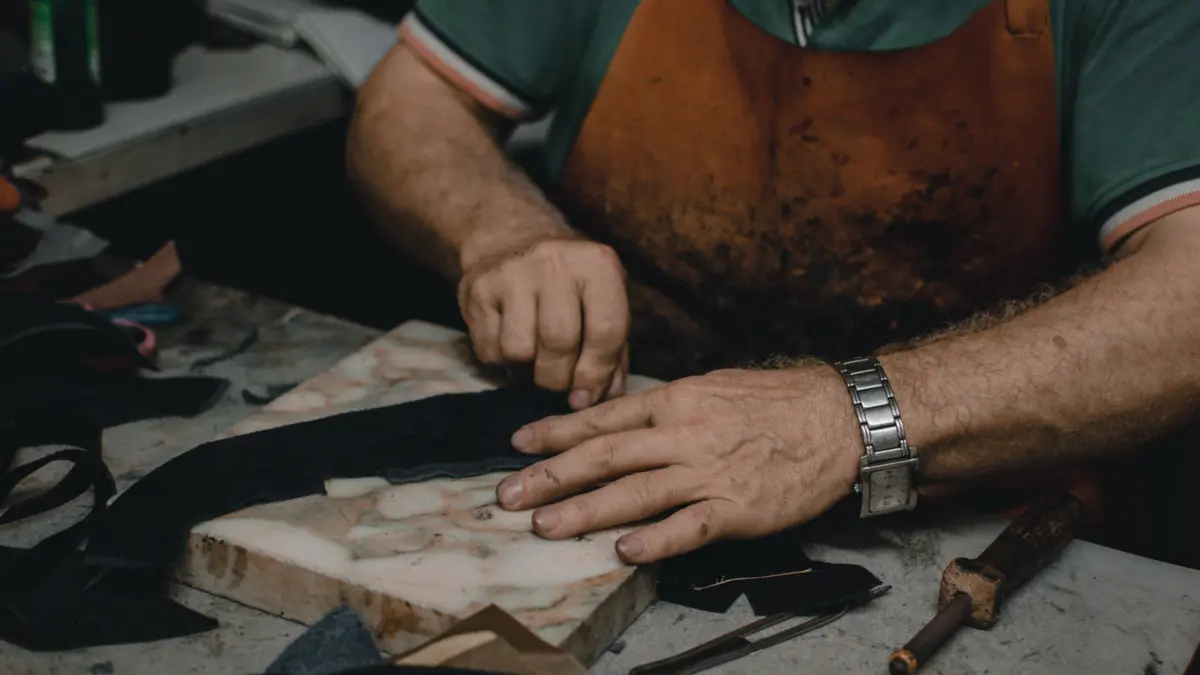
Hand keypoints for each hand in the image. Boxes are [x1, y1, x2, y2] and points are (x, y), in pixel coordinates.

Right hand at [458, 235, 629, 408]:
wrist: (511, 238)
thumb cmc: (570, 285)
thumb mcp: (602, 304)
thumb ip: (611, 354)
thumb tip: (600, 400)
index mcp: (597, 263)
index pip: (605, 330)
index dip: (597, 373)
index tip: (586, 396)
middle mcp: (554, 262)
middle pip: (559, 343)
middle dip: (559, 379)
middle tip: (557, 384)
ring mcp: (511, 272)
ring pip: (519, 351)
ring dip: (527, 372)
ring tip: (534, 362)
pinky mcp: (477, 288)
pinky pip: (490, 350)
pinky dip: (503, 363)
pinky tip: (511, 346)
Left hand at [495, 367, 863, 562]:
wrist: (840, 418)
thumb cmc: (777, 402)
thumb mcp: (713, 387)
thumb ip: (667, 408)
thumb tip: (622, 420)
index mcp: (677, 401)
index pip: (604, 418)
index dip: (557, 432)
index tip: (519, 444)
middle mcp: (684, 434)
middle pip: (605, 456)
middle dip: (552, 476)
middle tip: (508, 495)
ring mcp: (709, 472)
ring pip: (636, 492)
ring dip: (585, 510)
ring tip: (545, 525)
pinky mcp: (737, 508)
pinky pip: (689, 527)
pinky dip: (655, 540)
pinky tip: (622, 552)